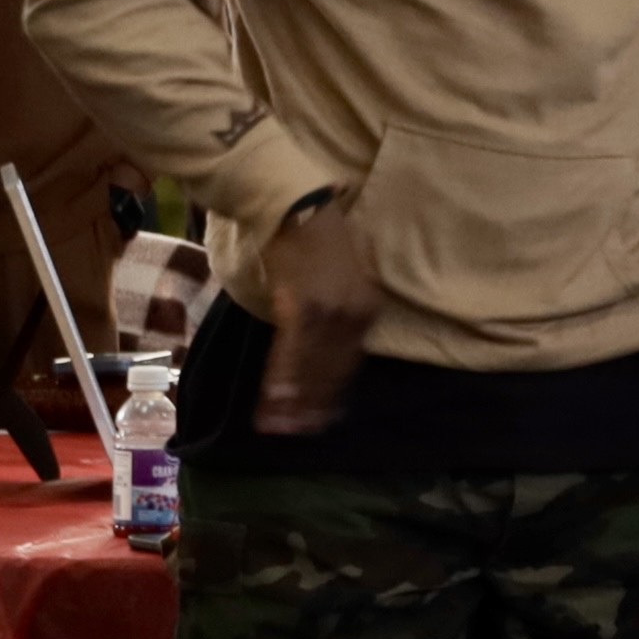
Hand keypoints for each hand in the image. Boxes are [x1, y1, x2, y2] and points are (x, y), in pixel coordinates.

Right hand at [250, 190, 381, 437]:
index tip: (321, 420)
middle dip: (313, 405)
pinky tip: (271, 400)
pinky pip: (291, 352)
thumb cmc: (312, 238)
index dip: (332, 394)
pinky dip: (281, 379)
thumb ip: (333, 314)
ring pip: (311, 368)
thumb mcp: (337, 281)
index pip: (348, 363)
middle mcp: (354, 316)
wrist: (296, 204)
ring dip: (293, 401)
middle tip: (297, 434)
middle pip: (332, 371)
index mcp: (367, 310)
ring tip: (278, 427)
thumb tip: (314, 348)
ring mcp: (330, 313)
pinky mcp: (303, 307)